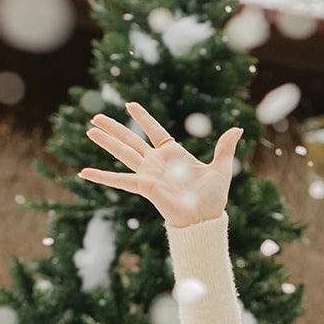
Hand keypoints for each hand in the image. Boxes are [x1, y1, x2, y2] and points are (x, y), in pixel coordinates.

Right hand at [79, 102, 241, 228]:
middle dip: (114, 127)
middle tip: (95, 116)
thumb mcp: (222, 168)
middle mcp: (157, 162)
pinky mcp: (144, 186)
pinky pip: (119, 180)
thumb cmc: (213, 197)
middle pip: (131, 139)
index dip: (143, 117)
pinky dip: (101, 176)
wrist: (205, 219)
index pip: (155, 130)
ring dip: (106, 141)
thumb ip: (225, 147)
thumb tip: (238, 128)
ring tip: (89, 129)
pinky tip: (84, 172)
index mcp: (173, 154)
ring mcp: (148, 173)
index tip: (130, 104)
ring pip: (123, 152)